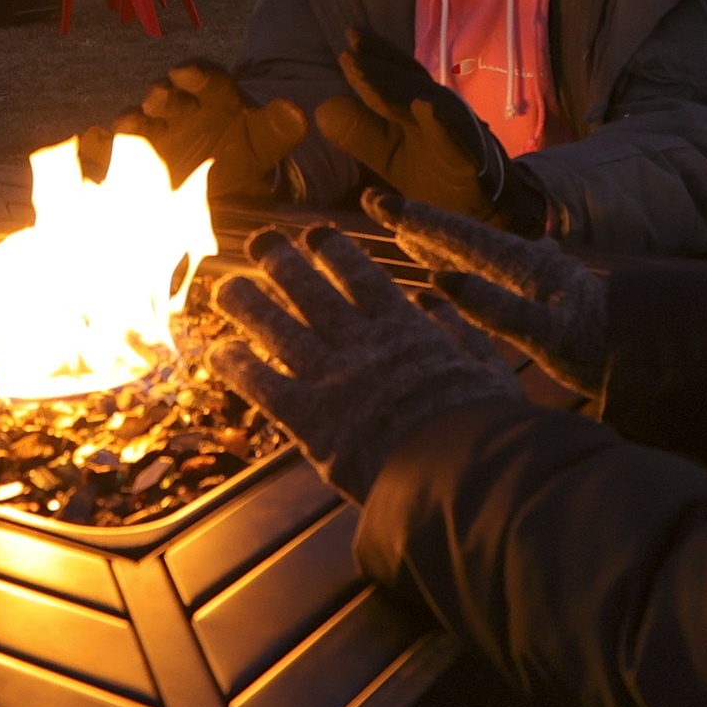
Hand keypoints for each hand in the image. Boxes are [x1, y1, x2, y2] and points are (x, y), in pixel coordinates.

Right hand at [105, 63, 309, 198]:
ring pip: (137, 122)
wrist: (226, 179)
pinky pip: (113, 151)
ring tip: (125, 128)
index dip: (194, 73)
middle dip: (161, 95)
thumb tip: (296, 112)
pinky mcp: (136, 160)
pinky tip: (92, 148)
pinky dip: (99, 149)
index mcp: (212, 95)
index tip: (185, 72)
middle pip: (166, 95)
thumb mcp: (268, 140)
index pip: (204, 76)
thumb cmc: (246, 148)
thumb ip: (281, 127)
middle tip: (157, 99)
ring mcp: (155, 134)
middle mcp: (179, 108)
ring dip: (131, 123)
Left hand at [206, 229, 522, 500]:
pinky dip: (237, 365)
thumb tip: (432, 299)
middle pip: (310, 291)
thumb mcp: (488, 371)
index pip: (361, 276)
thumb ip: (459, 332)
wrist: (463, 473)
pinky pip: (262, 384)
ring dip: (248, 304)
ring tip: (225, 288)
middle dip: (282, 262)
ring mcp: (331, 378)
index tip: (315, 234)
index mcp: (404, 328)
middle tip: (261, 241)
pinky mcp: (308, 419)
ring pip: (277, 328)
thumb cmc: (487, 429)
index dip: (334, 251)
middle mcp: (360, 343)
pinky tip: (217, 352)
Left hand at [314, 33, 547, 234]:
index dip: (376, 54)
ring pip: (428, 103)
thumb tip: (321, 108)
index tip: (350, 37)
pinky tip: (424, 108)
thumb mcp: (389, 155)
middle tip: (350, 52)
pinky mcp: (472, 162)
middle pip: (410, 81)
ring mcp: (459, 134)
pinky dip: (441, 123)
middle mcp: (442, 112)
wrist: (485, 213)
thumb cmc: (437, 177)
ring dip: (398, 89)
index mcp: (421, 107)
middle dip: (380, 65)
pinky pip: (456, 140)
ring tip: (366, 78)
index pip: (398, 74)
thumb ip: (359, 132)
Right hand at [367, 193, 606, 396]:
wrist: (643, 355)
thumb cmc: (595, 350)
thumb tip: (442, 281)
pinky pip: (486, 273)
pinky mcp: (536, 293)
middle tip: (374, 200)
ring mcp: (529, 276)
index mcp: (522, 266)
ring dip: (435, 239)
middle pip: (460, 235)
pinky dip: (459, 266)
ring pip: (470, 252)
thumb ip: (498, 309)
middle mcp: (523, 262)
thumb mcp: (548, 335)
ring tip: (400, 228)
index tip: (379, 201)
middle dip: (418, 220)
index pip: (460, 236)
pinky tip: (448, 272)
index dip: (417, 219)